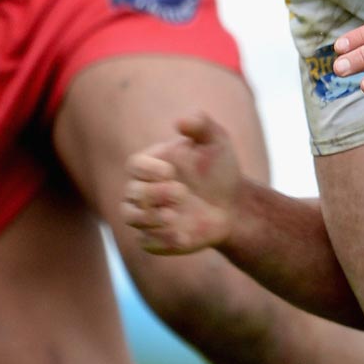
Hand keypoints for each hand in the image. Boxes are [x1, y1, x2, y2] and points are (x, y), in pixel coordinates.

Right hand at [123, 112, 241, 252]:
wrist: (233, 205)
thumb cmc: (220, 169)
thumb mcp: (216, 142)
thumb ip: (201, 125)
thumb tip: (180, 121)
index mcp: (152, 165)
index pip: (134, 165)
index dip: (148, 170)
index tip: (171, 171)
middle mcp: (144, 190)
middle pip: (131, 192)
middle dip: (153, 194)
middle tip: (182, 192)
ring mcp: (148, 215)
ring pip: (130, 216)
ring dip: (149, 217)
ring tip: (175, 216)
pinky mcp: (155, 238)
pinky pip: (146, 242)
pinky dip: (161, 240)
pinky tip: (183, 236)